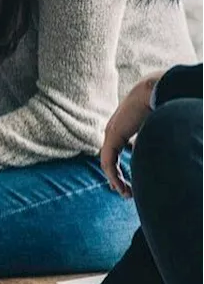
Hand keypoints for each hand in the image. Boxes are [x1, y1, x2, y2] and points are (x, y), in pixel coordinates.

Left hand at [100, 73, 160, 198]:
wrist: (153, 89)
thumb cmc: (161, 103)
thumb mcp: (157, 124)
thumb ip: (158, 136)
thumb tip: (174, 146)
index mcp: (124, 127)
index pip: (118, 149)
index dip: (123, 165)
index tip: (132, 180)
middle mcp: (115, 130)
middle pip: (111, 158)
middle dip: (118, 176)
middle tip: (126, 191)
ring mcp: (111, 133)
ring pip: (108, 162)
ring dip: (116, 179)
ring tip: (126, 193)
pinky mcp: (112, 137)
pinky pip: (108, 161)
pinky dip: (114, 175)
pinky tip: (119, 185)